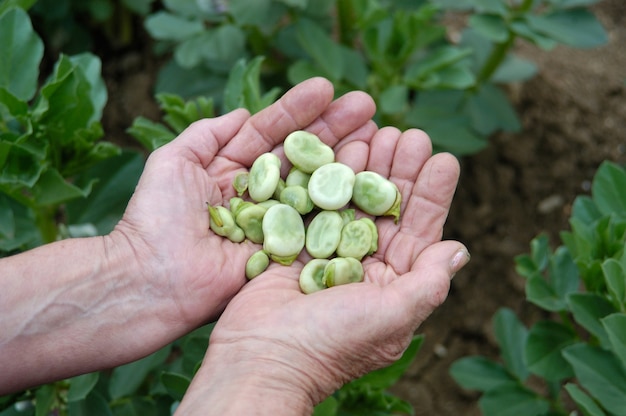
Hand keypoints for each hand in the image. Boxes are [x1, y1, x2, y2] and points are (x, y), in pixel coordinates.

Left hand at [110, 77, 377, 333]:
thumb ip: (207, 133)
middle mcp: (259, 194)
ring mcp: (275, 223)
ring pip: (314, 185)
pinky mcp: (285, 251)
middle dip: (333, 129)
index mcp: (232, 170)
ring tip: (377, 131)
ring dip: (346, 158)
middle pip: (301, 155)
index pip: (271, 133)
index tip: (327, 89)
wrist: (152, 279)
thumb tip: (240, 112)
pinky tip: (368, 178)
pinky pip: (316, 223)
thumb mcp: (173, 161)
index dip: (298, 111)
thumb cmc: (155, 218)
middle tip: (367, 105)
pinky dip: (342, 202)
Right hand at [175, 125, 469, 413]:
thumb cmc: (331, 343)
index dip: (433, 194)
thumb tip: (460, 250)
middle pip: (388, 209)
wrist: (262, 357)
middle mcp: (365, 266)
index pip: (421, 232)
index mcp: (393, 285)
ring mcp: (330, 253)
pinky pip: (318, 201)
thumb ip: (428, 283)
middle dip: (399, 171)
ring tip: (379, 130)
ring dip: (367, 165)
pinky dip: (330, 174)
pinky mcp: (297, 243)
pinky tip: (341, 146)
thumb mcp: (391, 317)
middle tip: (408, 134)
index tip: (444, 158)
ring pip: (354, 200)